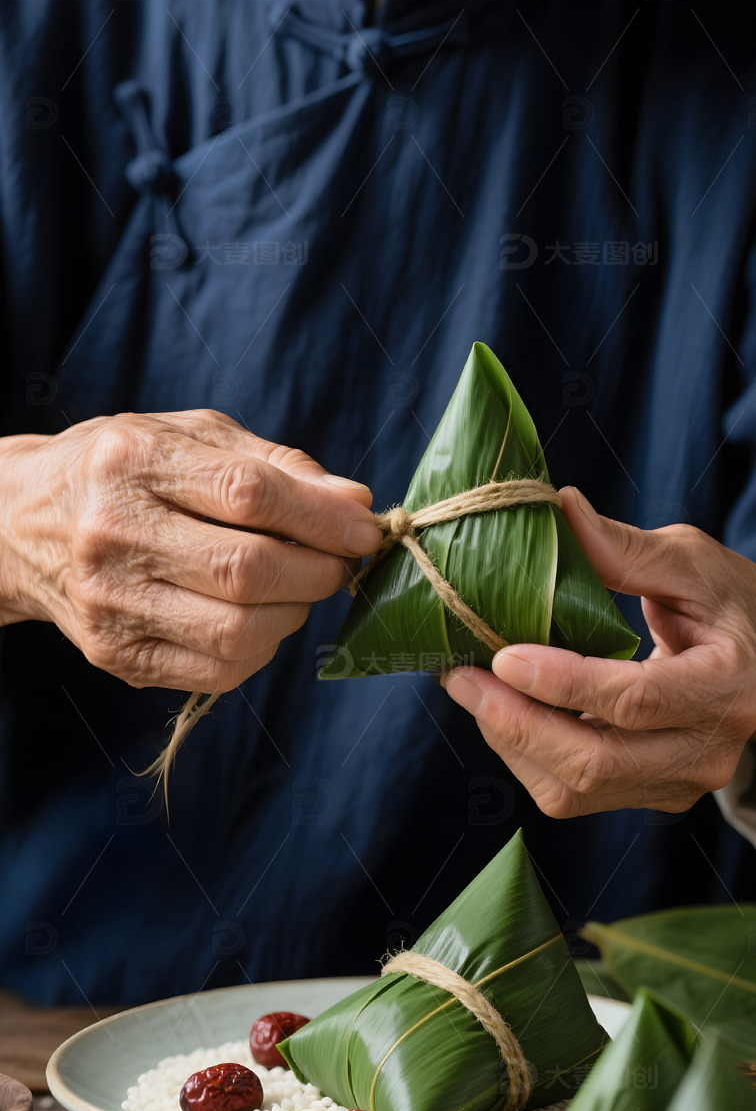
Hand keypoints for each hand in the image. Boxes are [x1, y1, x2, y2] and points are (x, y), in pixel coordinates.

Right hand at [0, 410, 380, 690]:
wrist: (17, 524)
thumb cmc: (121, 472)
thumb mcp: (188, 438)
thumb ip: (275, 465)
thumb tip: (353, 504)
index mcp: (133, 461)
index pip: (248, 493)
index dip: (322, 517)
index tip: (365, 528)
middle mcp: (114, 533)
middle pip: (246, 570)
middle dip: (316, 572)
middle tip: (335, 563)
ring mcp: (110, 602)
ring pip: (237, 632)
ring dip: (293, 614)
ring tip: (294, 589)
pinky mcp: (116, 654)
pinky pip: (217, 672)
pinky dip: (260, 650)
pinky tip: (257, 619)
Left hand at [442, 488, 755, 817]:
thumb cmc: (727, 603)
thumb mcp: (690, 560)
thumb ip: (625, 548)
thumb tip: (560, 509)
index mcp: (728, 685)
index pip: (635, 699)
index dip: (563, 683)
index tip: (502, 654)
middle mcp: (708, 751)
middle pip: (596, 762)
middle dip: (515, 723)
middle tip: (460, 675)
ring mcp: (679, 784)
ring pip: (575, 788)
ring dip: (510, 741)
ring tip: (470, 689)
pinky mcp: (650, 797)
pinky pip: (573, 794)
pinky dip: (526, 754)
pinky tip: (501, 711)